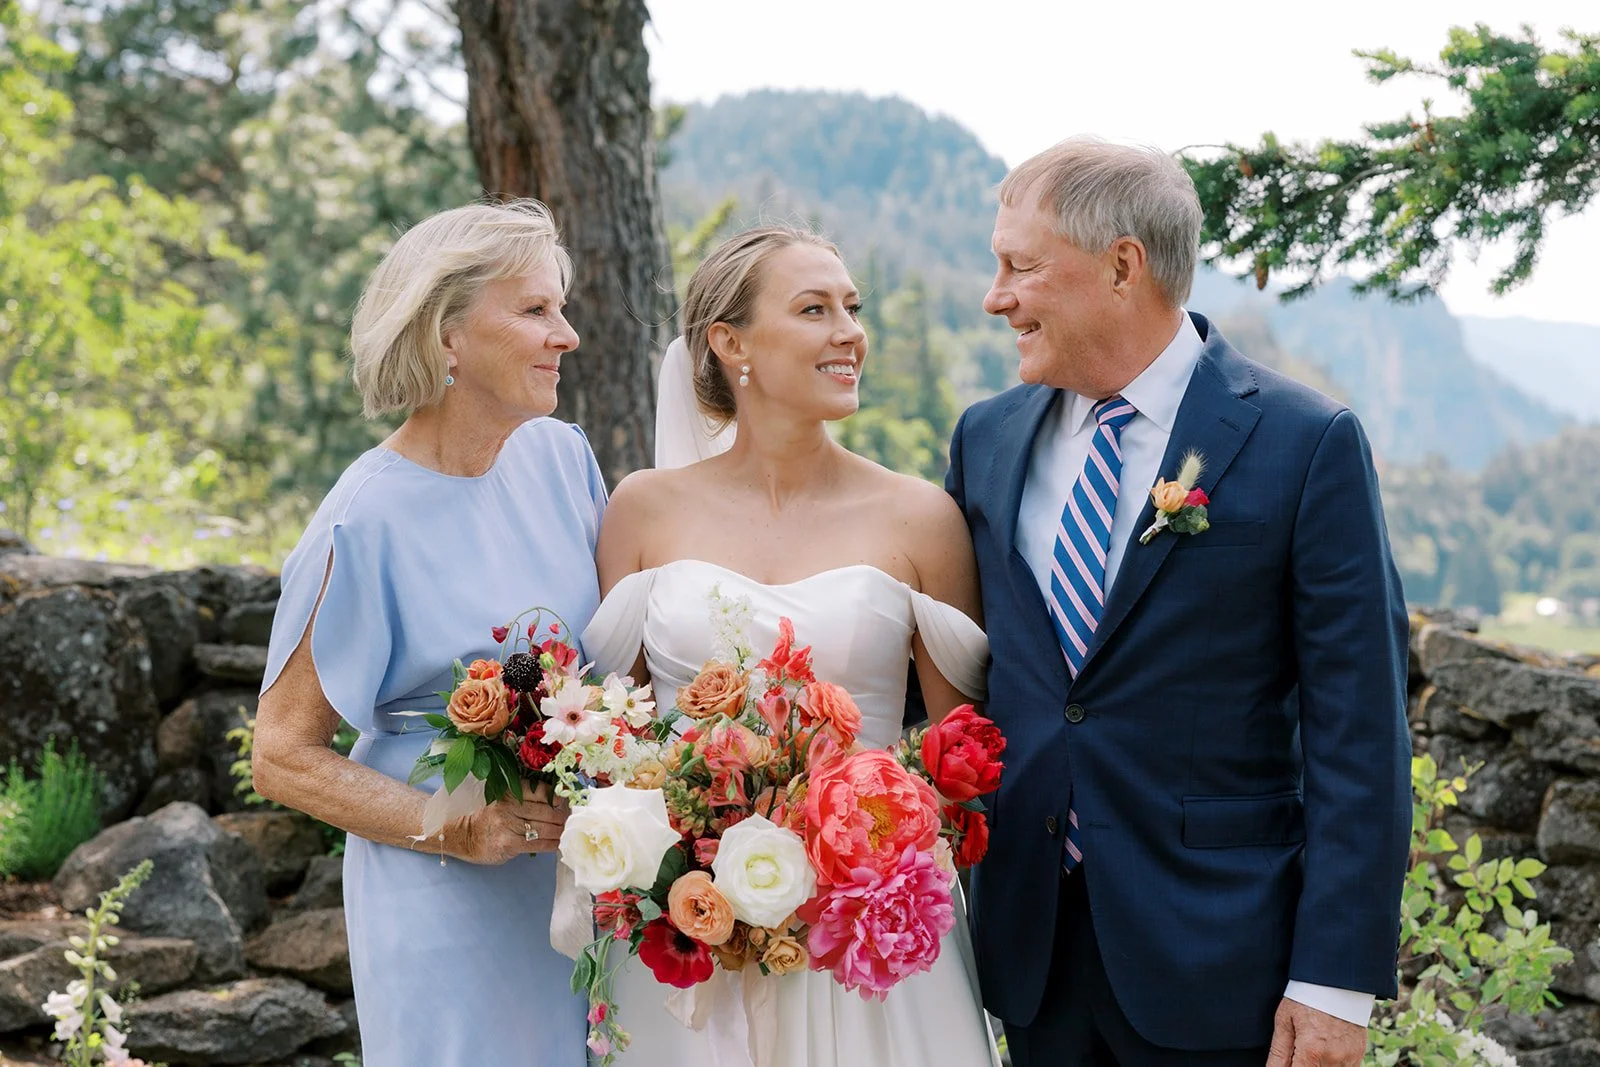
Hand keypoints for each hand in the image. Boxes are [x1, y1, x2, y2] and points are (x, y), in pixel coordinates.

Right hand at [448, 793, 568, 864]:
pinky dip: (551, 844)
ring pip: (544, 828)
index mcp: (511, 791)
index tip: (569, 802)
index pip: (542, 791)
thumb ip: (527, 800)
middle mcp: (510, 805)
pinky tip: (558, 845)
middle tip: (572, 821)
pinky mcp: (508, 843)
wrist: (463, 836)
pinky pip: (537, 843)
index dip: (559, 798)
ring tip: (567, 833)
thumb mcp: (505, 801)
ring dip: (560, 831)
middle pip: (547, 811)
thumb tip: (559, 803)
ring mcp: (508, 825)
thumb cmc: (490, 818)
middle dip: (563, 817)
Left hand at [1266, 998, 1366, 1066]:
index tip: (1289, 1061)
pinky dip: (1331, 1064)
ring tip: (1310, 1046)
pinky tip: (1323, 1050)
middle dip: (1302, 1064)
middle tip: (1298, 1048)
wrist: (1337, 981)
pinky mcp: (1358, 1056)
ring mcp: (1349, 1059)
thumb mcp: (1285, 1020)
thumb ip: (1278, 1053)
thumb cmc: (1305, 997)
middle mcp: (1333, 1059)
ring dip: (1317, 1064)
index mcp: (1311, 1050)